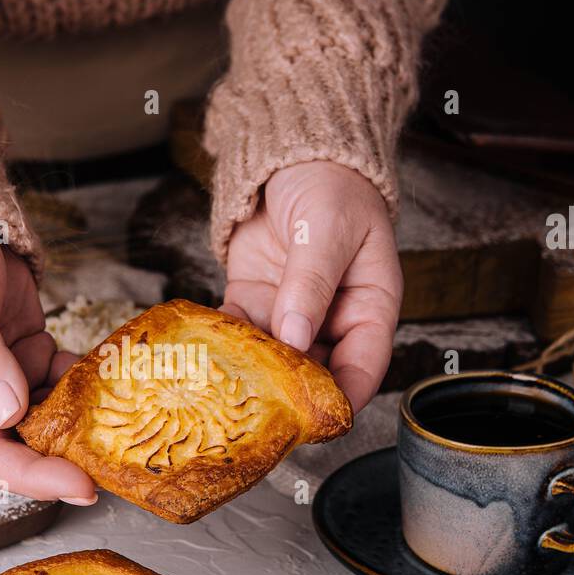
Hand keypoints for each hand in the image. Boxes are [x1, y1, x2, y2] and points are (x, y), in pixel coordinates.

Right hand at [0, 207, 96, 502]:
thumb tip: (7, 413)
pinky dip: (87, 384)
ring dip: (81, 424)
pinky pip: (62, 382)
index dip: (31, 478)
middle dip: (65, 463)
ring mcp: (3, 377)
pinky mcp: (29, 355)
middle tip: (113, 467)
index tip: (78, 487)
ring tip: (124, 424)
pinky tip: (112, 377)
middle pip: (19, 449)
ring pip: (47, 420)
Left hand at [223, 162, 401, 411]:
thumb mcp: (328, 228)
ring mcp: (290, 314)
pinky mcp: (253, 303)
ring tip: (225, 392)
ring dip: (250, 375)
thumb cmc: (329, 183)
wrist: (289, 154)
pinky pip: (238, 334)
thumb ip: (311, 282)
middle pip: (315, 372)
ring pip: (273, 360)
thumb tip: (295, 336)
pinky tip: (204, 355)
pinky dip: (222, 345)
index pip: (364, 365)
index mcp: (369, 306)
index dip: (345, 397)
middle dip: (290, 395)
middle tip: (261, 413)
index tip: (320, 421)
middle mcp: (332, 319)